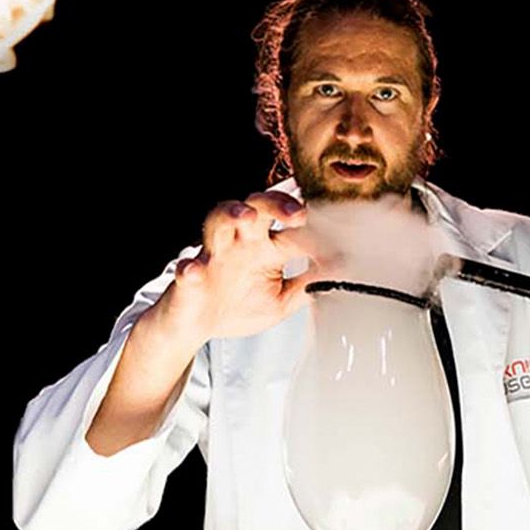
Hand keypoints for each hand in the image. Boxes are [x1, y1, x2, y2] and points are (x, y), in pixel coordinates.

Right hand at [152, 190, 324, 343]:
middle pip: (257, 206)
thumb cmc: (240, 305)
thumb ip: (308, 286)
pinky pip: (186, 269)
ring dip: (231, 214)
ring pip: (218, 221)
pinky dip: (189, 269)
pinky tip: (194, 271)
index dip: (313, 225)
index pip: (291, 226)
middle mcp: (241, 243)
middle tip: (299, 214)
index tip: (337, 227)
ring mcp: (213, 256)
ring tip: (246, 217)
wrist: (197, 327)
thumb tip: (343, 273)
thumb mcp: (281, 300)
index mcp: (265, 247)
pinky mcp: (189, 278)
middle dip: (277, 203)